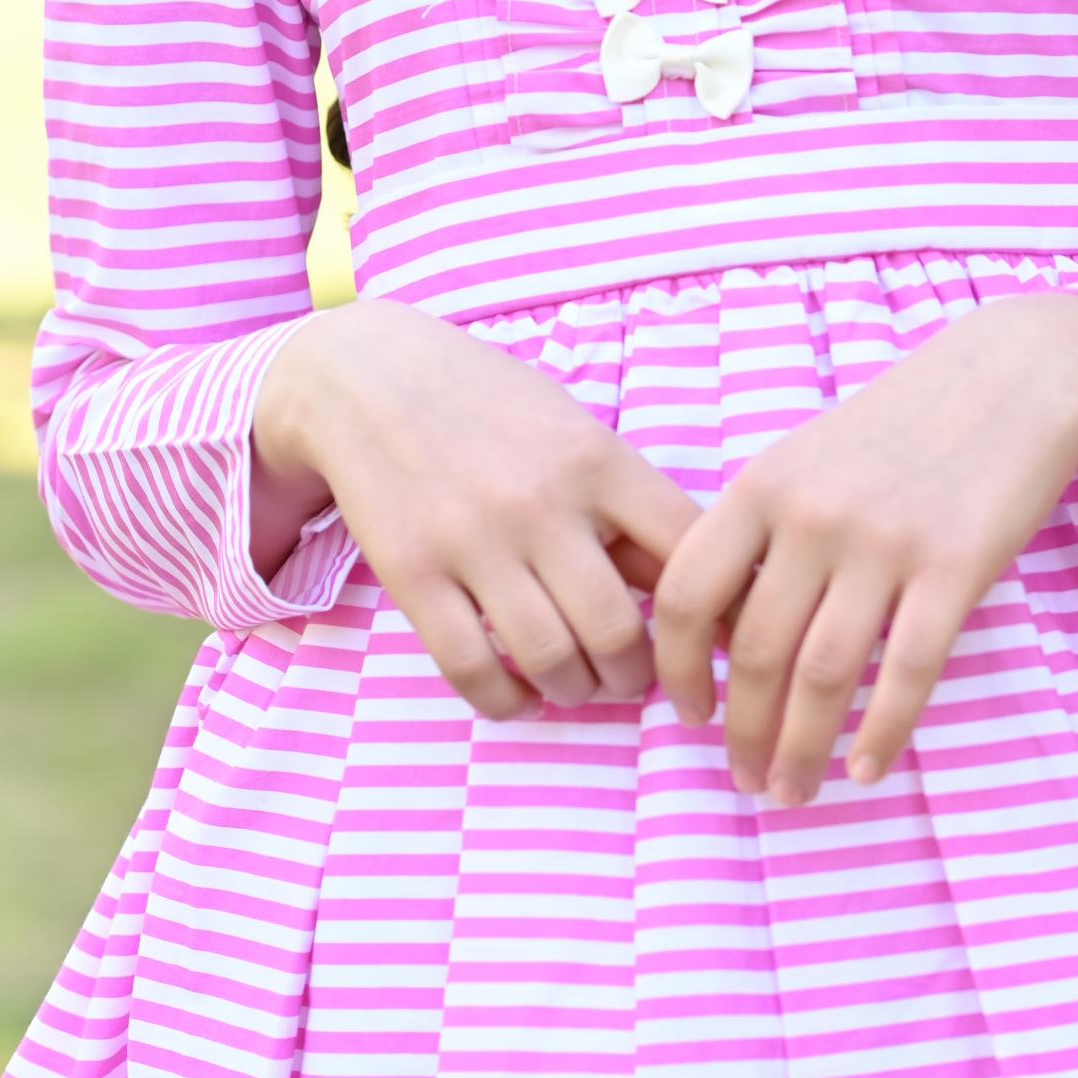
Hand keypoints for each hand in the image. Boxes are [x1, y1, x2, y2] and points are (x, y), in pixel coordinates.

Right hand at [253, 297, 724, 719]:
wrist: (371, 375)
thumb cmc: (490, 403)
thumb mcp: (573, 429)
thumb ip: (625, 502)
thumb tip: (690, 583)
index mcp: (598, 459)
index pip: (684, 549)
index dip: (706, 608)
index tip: (702, 637)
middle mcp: (542, 503)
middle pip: (619, 629)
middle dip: (637, 674)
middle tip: (631, 675)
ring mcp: (474, 541)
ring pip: (551, 659)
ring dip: (575, 692)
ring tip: (576, 684)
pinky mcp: (413, 574)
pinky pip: (472, 670)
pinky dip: (507, 702)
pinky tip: (519, 695)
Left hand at [649, 290, 1077, 805]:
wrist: (1009, 377)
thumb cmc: (899, 427)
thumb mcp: (808, 459)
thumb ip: (763, 533)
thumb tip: (721, 638)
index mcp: (762, 484)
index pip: (686, 594)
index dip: (676, 668)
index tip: (689, 715)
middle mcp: (813, 515)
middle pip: (754, 652)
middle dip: (744, 732)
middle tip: (748, 781)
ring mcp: (884, 542)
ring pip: (824, 675)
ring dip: (802, 748)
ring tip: (795, 790)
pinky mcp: (954, 568)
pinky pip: (907, 673)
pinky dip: (882, 734)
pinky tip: (867, 770)